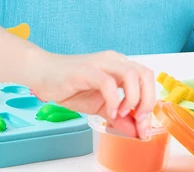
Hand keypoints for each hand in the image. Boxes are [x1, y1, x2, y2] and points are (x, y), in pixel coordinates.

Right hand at [29, 50, 155, 138]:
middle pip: (145, 74)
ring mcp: (102, 64)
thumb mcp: (99, 106)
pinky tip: (108, 113)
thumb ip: (118, 117)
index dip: (150, 103)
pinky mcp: (87, 71)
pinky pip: (108, 83)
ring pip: (132, 74)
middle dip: (147, 101)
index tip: (145, 128)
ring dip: (133, 98)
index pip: (146, 79)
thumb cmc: (70, 86)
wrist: (43, 73)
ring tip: (121, 115)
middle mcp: (115, 61)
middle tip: (139, 121)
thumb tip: (136, 131)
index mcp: (120, 66)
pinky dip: (113, 100)